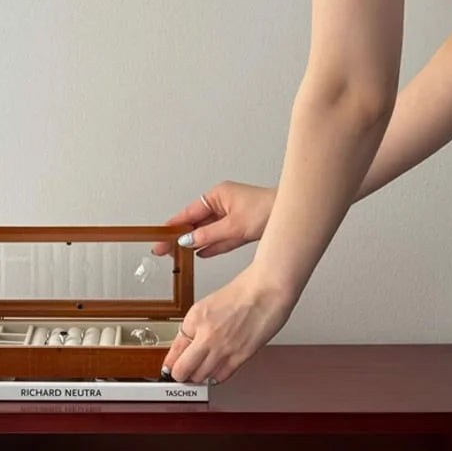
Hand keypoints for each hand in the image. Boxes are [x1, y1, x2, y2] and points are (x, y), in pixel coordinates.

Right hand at [152, 181, 276, 257]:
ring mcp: (230, 217)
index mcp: (218, 196)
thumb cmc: (267, 210)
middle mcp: (222, 205)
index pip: (188, 213)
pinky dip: (209, 246)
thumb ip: (207, 234)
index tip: (160, 238)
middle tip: (164, 250)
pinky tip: (199, 253)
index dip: (173, 227)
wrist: (290, 215)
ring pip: (206, 232)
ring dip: (194, 243)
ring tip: (176, 254)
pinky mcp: (239, 229)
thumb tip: (187, 241)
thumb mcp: (232, 226)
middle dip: (180, 237)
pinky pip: (219, 239)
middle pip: (195, 223)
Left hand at [161, 267, 294, 383]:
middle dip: (181, 375)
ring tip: (202, 372)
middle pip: (182, 371)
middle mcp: (205, 335)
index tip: (170, 369)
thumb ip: (195, 328)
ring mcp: (222, 348)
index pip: (173, 352)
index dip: (170, 365)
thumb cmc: (244, 293)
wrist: (268, 289)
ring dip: (199, 377)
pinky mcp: (240, 356)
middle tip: (184, 375)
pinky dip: (216, 377)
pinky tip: (217, 370)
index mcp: (194, 320)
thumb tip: (186, 347)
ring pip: (200, 378)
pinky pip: (220, 377)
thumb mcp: (208, 306)